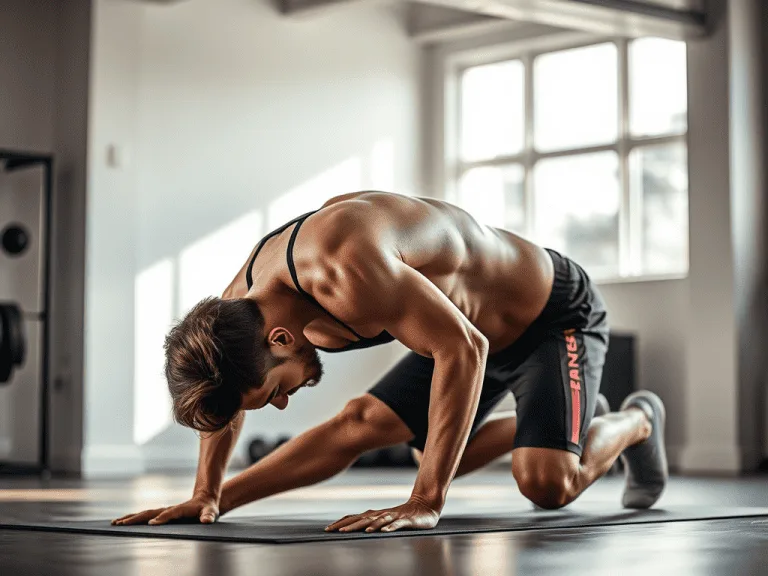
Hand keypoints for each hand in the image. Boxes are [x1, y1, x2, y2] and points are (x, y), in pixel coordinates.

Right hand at [111, 494, 219, 525]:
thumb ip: (209, 516)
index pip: (169, 514)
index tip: (151, 524)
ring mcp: (164, 510)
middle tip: (121, 523)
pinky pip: (145, 515)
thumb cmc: (208, 508)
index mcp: (180, 509)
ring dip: (130, 518)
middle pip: (150, 512)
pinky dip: (133, 518)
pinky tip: (123, 522)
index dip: (161, 519)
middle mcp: (169, 508)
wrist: (205, 499)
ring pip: (144, 513)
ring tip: (115, 523)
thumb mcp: (211, 512)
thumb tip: (207, 520)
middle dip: (136, 518)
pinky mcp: (161, 513)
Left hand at [324, 498, 439, 532]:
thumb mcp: (384, 520)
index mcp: (375, 514)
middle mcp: (381, 514)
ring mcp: (393, 516)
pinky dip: (389, 527)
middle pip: (362, 519)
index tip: (327, 529)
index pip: (354, 517)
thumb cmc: (403, 516)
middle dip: (347, 525)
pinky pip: (396, 524)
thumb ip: (371, 522)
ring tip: (355, 531)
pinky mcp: (406, 520)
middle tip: (333, 531)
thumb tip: (355, 527)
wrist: (426, 507)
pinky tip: (383, 531)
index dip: (341, 523)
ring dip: (367, 526)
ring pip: (378, 521)